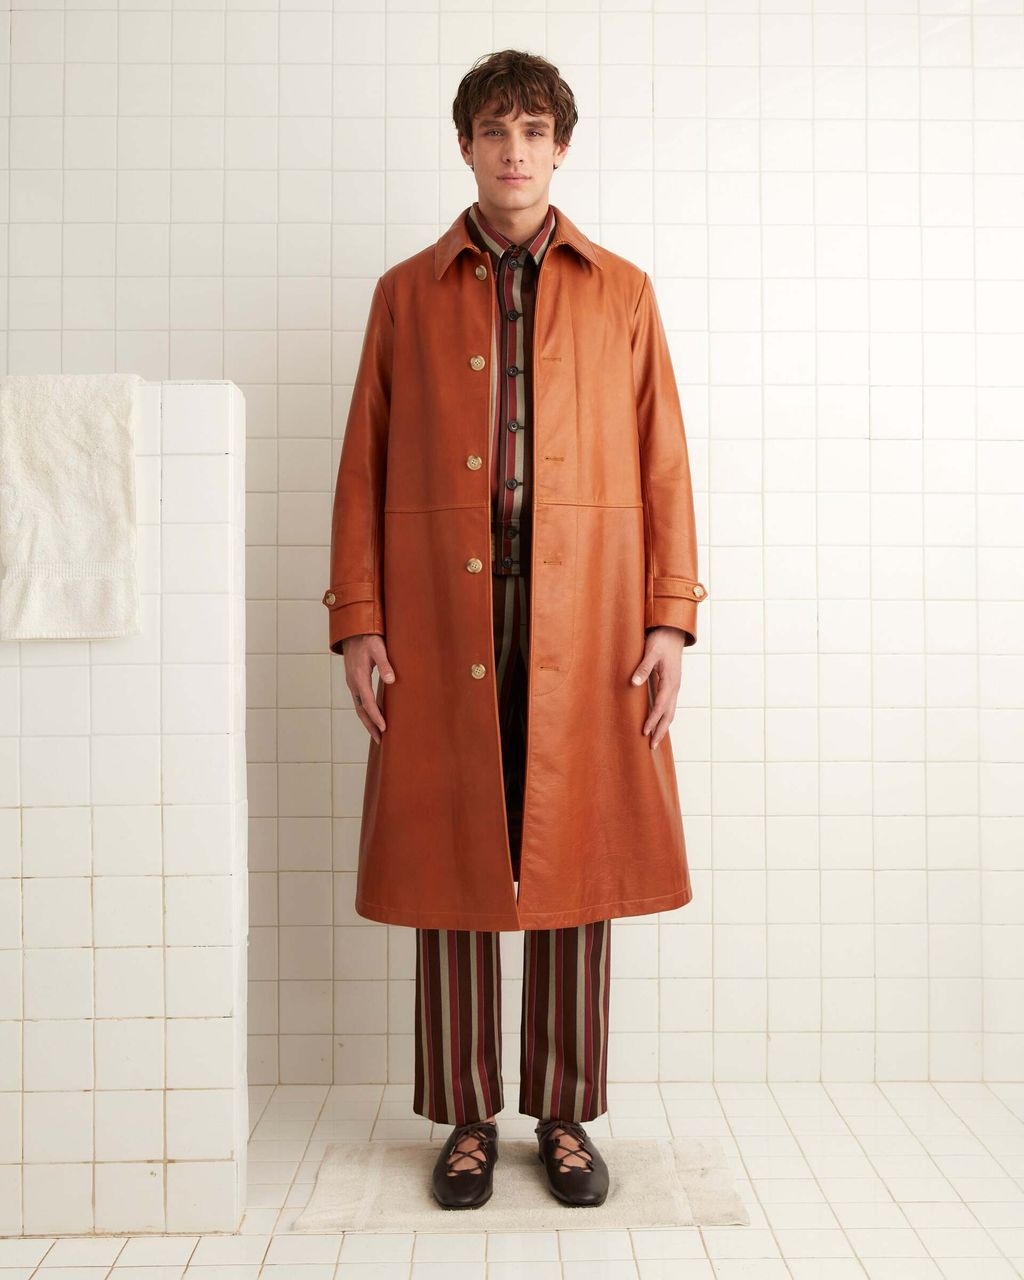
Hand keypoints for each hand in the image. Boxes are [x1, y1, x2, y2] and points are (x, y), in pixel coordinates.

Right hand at [343, 633, 394, 744]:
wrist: (352, 629)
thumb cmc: (367, 637)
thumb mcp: (378, 648)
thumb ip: (385, 664)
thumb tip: (391, 680)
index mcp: (359, 677)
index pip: (368, 703)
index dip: (376, 717)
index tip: (384, 729)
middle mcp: (353, 683)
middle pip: (361, 710)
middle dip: (370, 726)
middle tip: (380, 740)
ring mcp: (352, 682)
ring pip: (359, 707)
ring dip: (367, 721)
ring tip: (377, 733)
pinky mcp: (354, 680)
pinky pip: (359, 700)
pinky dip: (365, 711)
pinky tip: (373, 715)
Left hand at [630, 626, 684, 750]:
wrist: (673, 631)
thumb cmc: (661, 641)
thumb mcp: (650, 652)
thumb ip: (643, 667)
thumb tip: (634, 683)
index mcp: (670, 681)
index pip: (661, 706)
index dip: (652, 720)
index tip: (644, 732)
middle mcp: (675, 687)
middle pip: (669, 715)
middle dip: (660, 731)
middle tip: (652, 747)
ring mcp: (675, 687)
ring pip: (670, 712)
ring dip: (663, 726)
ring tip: (655, 740)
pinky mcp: (672, 684)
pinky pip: (669, 705)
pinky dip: (664, 717)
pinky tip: (657, 722)